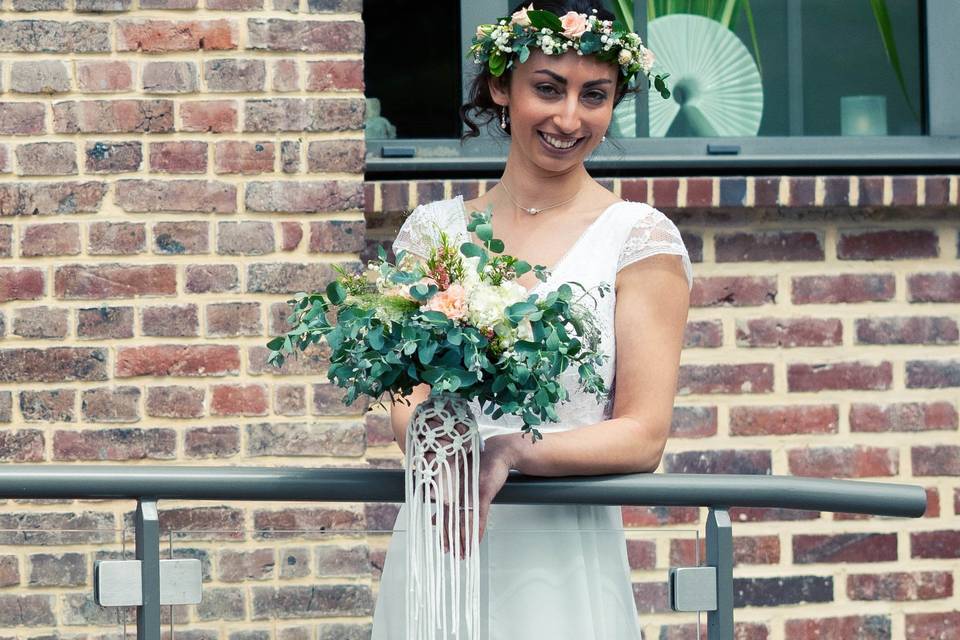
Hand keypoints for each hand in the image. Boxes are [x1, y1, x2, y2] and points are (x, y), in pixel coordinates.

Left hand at [436, 434, 516, 559]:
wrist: (496, 453)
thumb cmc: (481, 466)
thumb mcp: (465, 482)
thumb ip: (454, 496)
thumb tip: (439, 512)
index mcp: (451, 490)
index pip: (443, 513)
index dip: (442, 529)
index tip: (441, 542)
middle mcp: (457, 493)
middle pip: (451, 520)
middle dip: (450, 539)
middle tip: (448, 552)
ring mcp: (469, 494)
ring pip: (463, 522)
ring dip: (463, 540)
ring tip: (462, 553)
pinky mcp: (482, 494)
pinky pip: (478, 516)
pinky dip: (477, 531)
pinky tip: (475, 543)